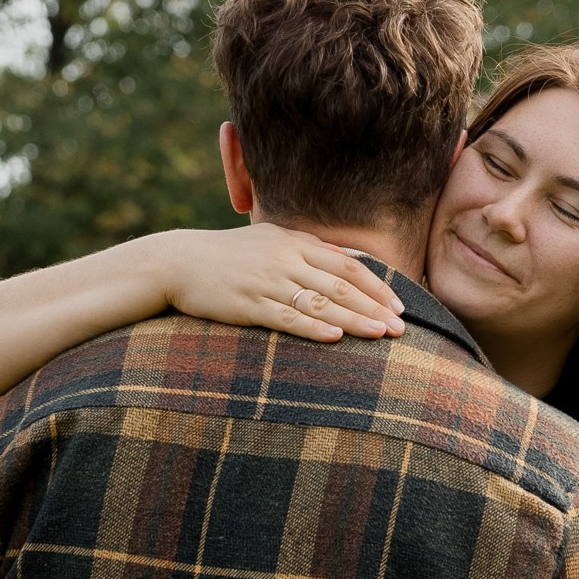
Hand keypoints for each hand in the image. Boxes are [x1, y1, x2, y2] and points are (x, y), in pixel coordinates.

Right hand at [163, 228, 405, 344]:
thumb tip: (345, 263)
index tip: (399, 304)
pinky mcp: (248, 304)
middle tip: (401, 327)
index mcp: (294, 242)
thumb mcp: (269, 242)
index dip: (377, 285)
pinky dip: (312, 327)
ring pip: (320, 301)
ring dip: (354, 319)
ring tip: (381, 335)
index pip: (346, 263)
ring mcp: (267, 282)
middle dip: (375, 306)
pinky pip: (286, 317)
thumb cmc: (228, 256)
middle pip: (341, 284)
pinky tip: (335, 337)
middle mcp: (285, 259)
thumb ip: (306, 251)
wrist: (178, 262)